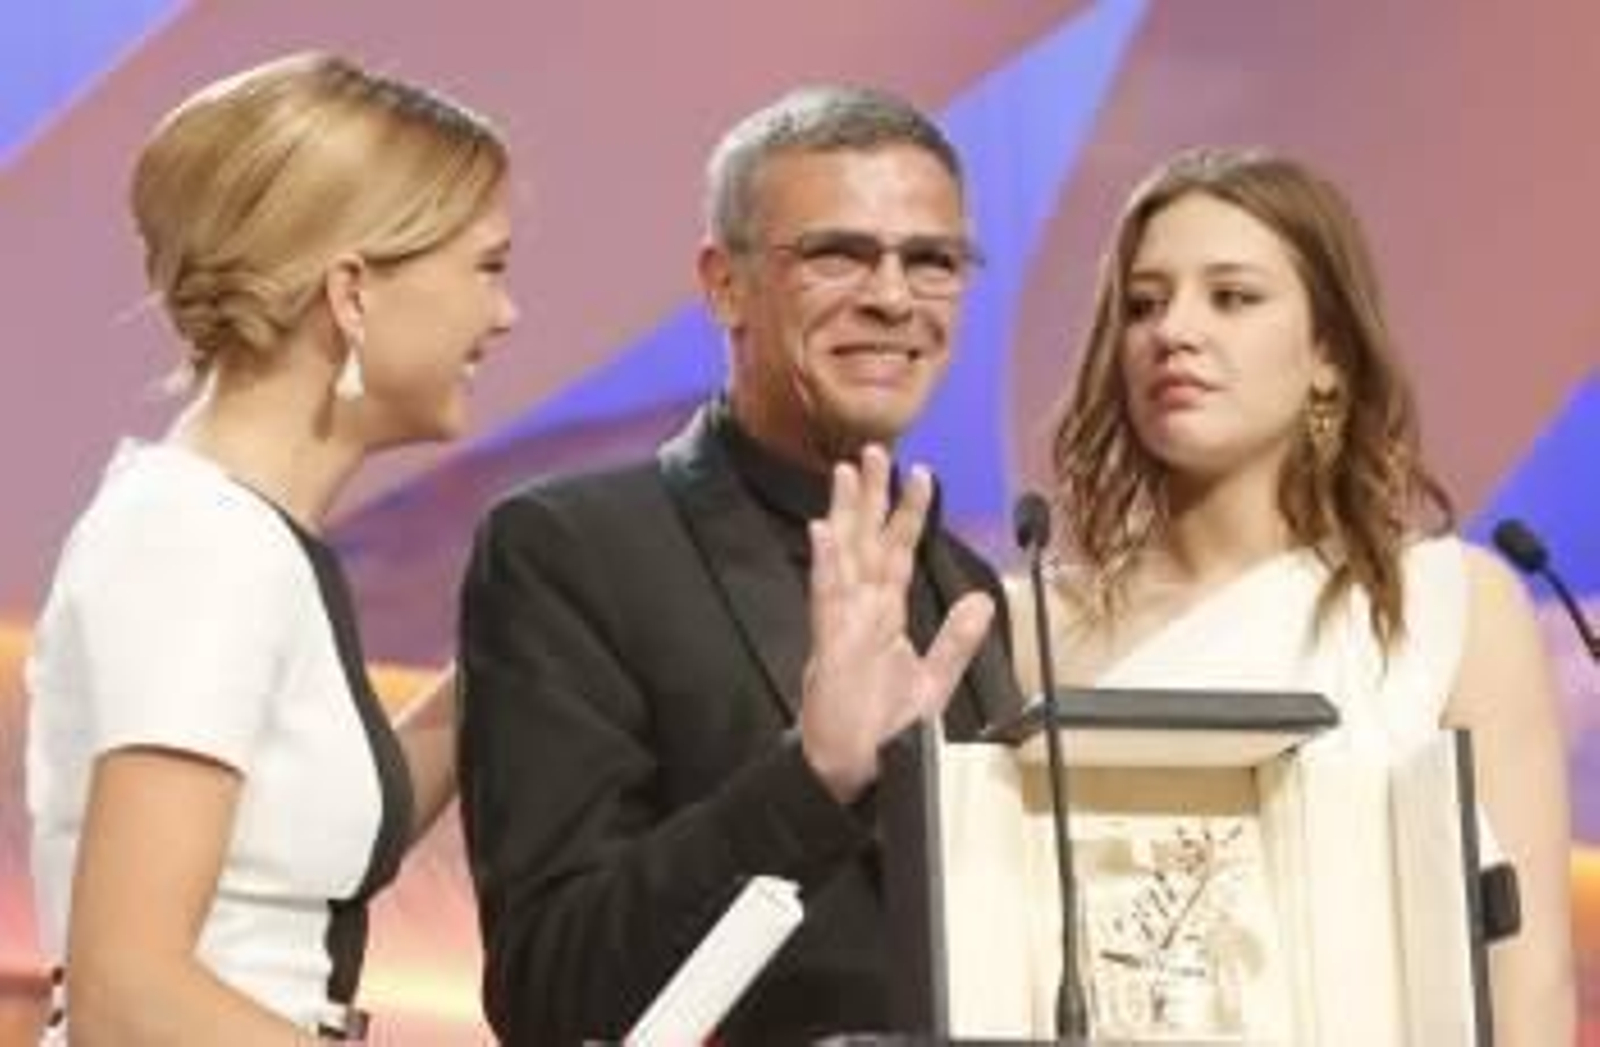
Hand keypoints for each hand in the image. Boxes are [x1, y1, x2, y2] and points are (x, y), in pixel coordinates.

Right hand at [799, 445, 993, 802]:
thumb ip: (956, 640)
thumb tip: (980, 599)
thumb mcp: (933, 680)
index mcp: (883, 617)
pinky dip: (826, 566)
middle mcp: (861, 613)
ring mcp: (843, 627)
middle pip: (867, 542)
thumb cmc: (881, 729)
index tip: (922, 474)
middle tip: (875, 450)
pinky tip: (824, 533)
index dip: (908, 513)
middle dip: (872, 496)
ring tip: (846, 473)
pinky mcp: (831, 649)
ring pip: (845, 558)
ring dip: (845, 514)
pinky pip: (828, 601)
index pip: (898, 553)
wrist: (855, 772)